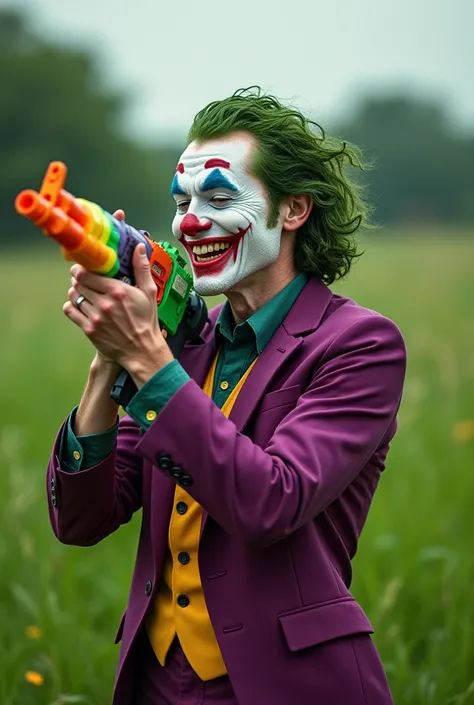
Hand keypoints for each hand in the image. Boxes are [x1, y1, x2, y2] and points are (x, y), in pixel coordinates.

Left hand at [63, 209, 172, 382]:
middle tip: (81, 279)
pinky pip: (71, 312)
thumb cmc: (146, 321)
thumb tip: (138, 248)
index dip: (81, 269)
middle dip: (77, 279)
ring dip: (75, 292)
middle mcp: (104, 303)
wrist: (142, 350)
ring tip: (80, 291)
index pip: (88, 274)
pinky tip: (76, 304)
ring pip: (74, 297)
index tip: (81, 268)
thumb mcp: (148, 293)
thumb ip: (141, 269)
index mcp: (118, 291)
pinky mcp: (89, 329)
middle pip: (79, 284)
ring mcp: (95, 317)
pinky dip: (70, 306)